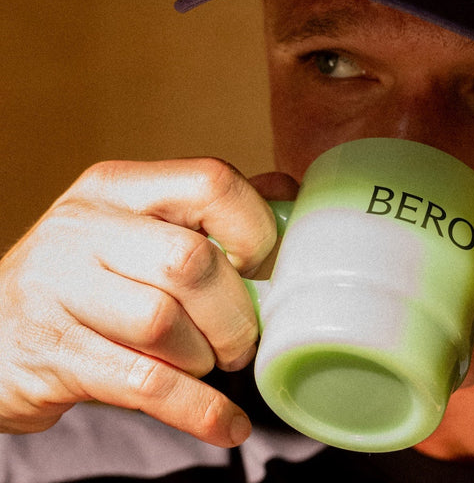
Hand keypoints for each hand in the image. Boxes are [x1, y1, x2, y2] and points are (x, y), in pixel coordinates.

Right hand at [0, 158, 297, 446]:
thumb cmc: (90, 274)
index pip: (210, 182)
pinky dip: (198, 409)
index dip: (254, 228)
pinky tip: (227, 424)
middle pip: (189, 261)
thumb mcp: (137, 223)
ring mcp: (58, 288)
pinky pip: (142, 384)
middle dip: (235, 309)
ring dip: (206, 355)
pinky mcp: (50, 354)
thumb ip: (208, 210)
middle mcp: (84, 227)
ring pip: (163, 322)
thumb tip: (289, 197)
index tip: (260, 265)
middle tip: (243, 336)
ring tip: (211, 361)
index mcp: (120, 186)